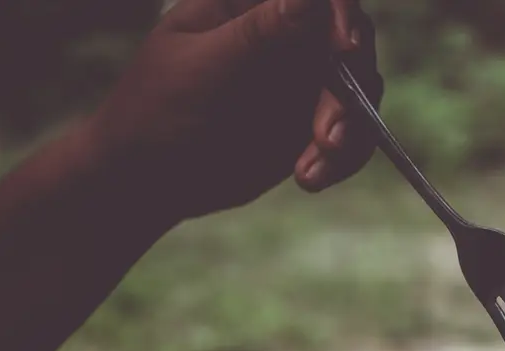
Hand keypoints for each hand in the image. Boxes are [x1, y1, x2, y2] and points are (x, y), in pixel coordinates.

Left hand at [89, 0, 382, 221]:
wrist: (146, 179)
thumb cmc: (155, 112)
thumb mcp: (202, 70)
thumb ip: (257, 35)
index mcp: (250, 4)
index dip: (342, 15)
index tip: (345, 51)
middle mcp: (285, 34)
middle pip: (350, 40)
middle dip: (349, 89)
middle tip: (329, 137)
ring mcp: (301, 79)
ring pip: (359, 90)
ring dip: (350, 131)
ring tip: (311, 170)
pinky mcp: (310, 123)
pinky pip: (351, 133)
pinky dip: (343, 158)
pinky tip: (309, 179)